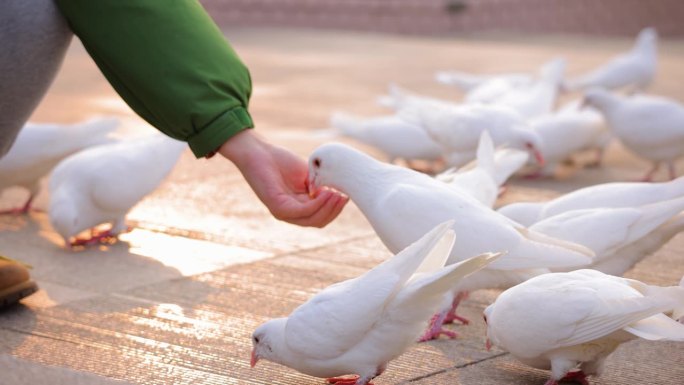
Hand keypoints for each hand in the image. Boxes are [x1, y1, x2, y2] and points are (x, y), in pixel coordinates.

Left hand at [219, 130, 347, 226]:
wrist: (259, 152)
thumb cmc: (281, 161)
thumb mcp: (309, 175)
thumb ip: (321, 185)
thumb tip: (340, 193)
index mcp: (298, 208)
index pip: (320, 217)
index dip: (335, 209)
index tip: (347, 196)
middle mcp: (290, 214)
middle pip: (319, 221)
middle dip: (334, 210)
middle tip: (345, 196)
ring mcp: (283, 212)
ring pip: (312, 219)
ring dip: (328, 208)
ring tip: (338, 194)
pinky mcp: (277, 207)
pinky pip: (302, 211)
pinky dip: (317, 204)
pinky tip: (326, 193)